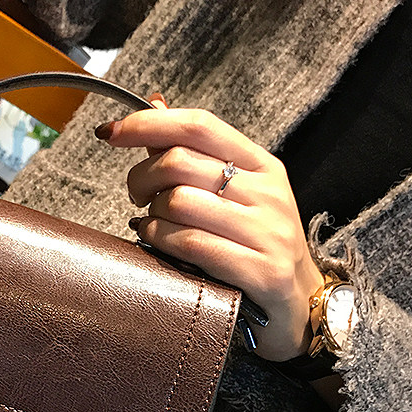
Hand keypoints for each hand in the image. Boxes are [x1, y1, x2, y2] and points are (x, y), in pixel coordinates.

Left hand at [95, 101, 323, 361]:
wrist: (300, 304)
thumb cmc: (255, 245)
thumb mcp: (237, 194)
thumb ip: (195, 153)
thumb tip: (155, 106)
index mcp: (262, 165)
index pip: (199, 126)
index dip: (148, 124)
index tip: (111, 132)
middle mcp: (267, 194)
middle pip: (179, 163)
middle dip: (140, 178)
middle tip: (136, 196)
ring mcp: (267, 233)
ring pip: (179, 203)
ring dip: (150, 214)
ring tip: (151, 223)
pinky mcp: (260, 271)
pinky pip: (190, 244)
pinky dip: (159, 239)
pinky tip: (154, 239)